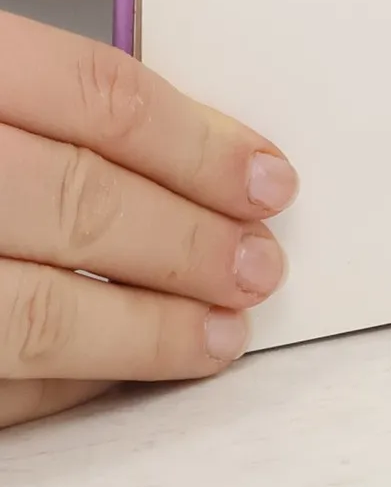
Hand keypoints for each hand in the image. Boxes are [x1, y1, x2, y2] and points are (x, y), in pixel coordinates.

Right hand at [0, 11, 296, 429]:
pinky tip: (112, 378)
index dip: (199, 142)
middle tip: (258, 263)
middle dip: (186, 241)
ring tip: (219, 334)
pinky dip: (54, 389)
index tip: (267, 178)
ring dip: (142, 332)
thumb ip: (36, 101)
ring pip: (26, 313)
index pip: (99, 96)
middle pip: (76, 200)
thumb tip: (188, 147)